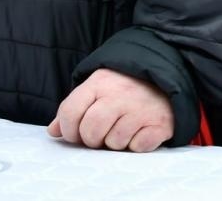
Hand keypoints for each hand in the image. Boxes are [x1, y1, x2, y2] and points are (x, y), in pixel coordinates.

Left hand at [48, 68, 175, 151]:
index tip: (76, 133)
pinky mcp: (160, 123)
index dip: (68, 129)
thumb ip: (74, 107)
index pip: (69, 112)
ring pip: (114, 142)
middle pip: (90, 131)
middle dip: (92, 139)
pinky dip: (138, 143)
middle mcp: (120, 94)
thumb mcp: (98, 87)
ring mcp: (141, 109)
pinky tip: (141, 130)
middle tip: (101, 134)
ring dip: (117, 141)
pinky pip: (138, 147)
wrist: (168, 75)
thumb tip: (53, 131)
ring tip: (125, 127)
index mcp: (100, 82)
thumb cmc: (126, 85)